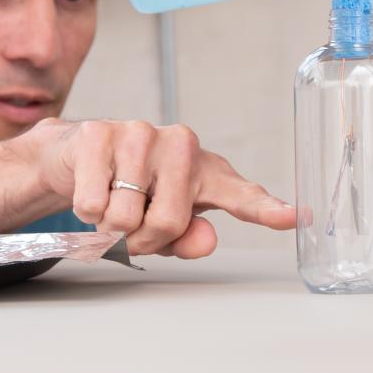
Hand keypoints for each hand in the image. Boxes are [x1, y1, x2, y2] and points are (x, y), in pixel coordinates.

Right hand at [15, 119, 295, 256]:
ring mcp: (141, 134)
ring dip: (108, 227)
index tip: (295, 218)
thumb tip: (206, 239)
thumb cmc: (132, 192)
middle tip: (131, 227)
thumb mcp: (164, 225)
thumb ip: (187, 239)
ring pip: (124, 216)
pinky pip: (91, 202)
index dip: (269, 210)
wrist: (78, 156)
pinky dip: (85, 211)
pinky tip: (90, 187)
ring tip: (111, 203)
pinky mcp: (99, 132)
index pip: (243, 196)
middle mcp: (181, 144)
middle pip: (166, 223)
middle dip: (141, 240)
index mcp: (207, 171)